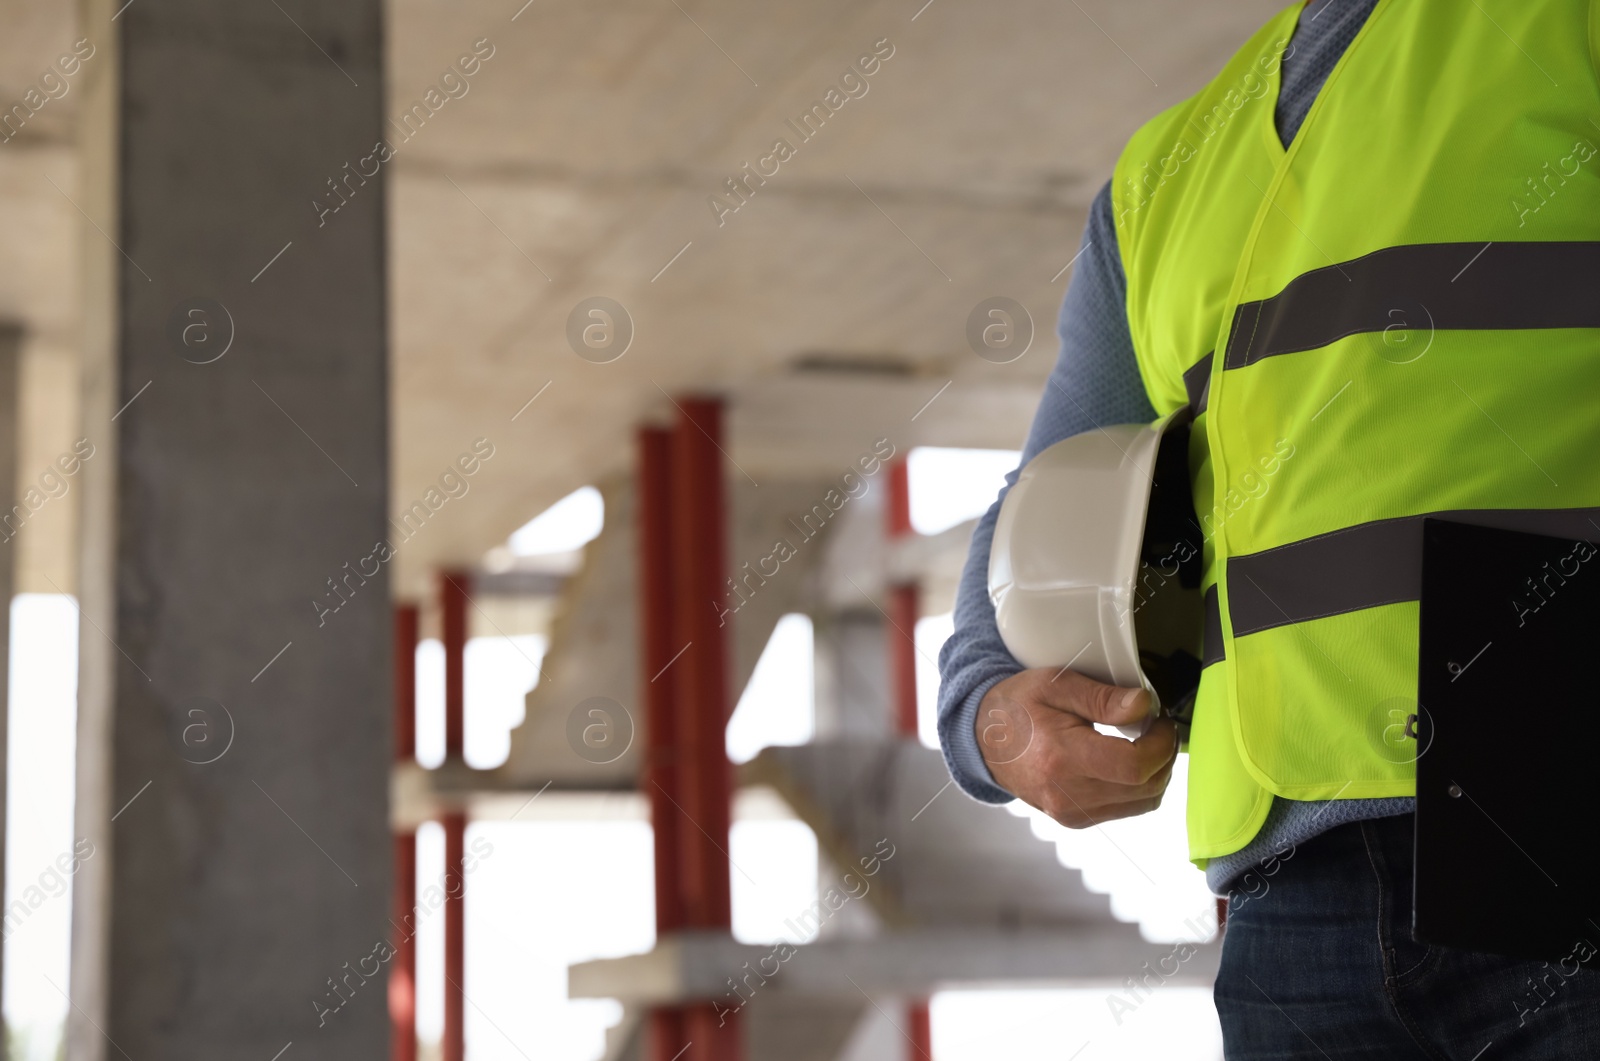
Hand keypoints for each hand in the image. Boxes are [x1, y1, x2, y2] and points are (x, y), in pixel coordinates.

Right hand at [974, 667, 1177, 828]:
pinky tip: (1128, 761)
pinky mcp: (1075, 820)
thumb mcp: (1056, 684)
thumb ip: (1102, 697)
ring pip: (1143, 803)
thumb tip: (1144, 706)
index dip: (1161, 743)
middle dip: (1164, 755)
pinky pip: (1126, 809)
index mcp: (1061, 758)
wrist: (984, 740)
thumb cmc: (1017, 707)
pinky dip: (1138, 786)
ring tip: (1145, 742)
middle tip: (1157, 726)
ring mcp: (1071, 813)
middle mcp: (1067, 795)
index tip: (1159, 720)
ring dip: (1156, 772)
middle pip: (1145, 787)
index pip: (1134, 766)